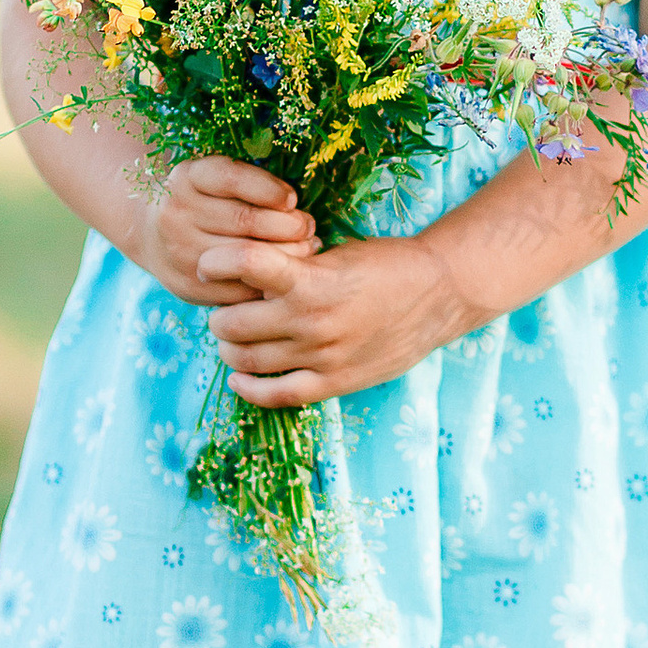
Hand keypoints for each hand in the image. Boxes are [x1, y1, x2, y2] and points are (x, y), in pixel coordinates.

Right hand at [139, 157, 317, 308]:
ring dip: (287, 254)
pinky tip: (284, 273)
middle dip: (289, 225)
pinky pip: (239, 288)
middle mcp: (176, 212)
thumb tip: (296, 205)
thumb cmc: (203, 201)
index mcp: (187, 177)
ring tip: (306, 247)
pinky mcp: (188, 285)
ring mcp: (179, 252)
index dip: (270, 189)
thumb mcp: (215, 179)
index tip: (293, 198)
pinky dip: (268, 281)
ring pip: (245, 256)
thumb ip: (249, 181)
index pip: (231, 178)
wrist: (152, 236)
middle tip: (308, 226)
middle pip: (246, 220)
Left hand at [208, 232, 465, 406]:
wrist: (439, 294)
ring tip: (233, 338)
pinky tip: (239, 377)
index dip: (215, 262)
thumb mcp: (335, 252)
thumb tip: (239, 274)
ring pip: (245, 361)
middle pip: (231, 323)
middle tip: (226, 307)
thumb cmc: (385, 264)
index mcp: (310, 277)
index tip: (209, 264)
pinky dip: (248, 388)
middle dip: (221, 315)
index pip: (242, 264)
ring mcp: (321, 356)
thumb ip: (290, 266)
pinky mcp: (334, 382)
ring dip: (229, 349)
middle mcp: (310, 319)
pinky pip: (275, 395)